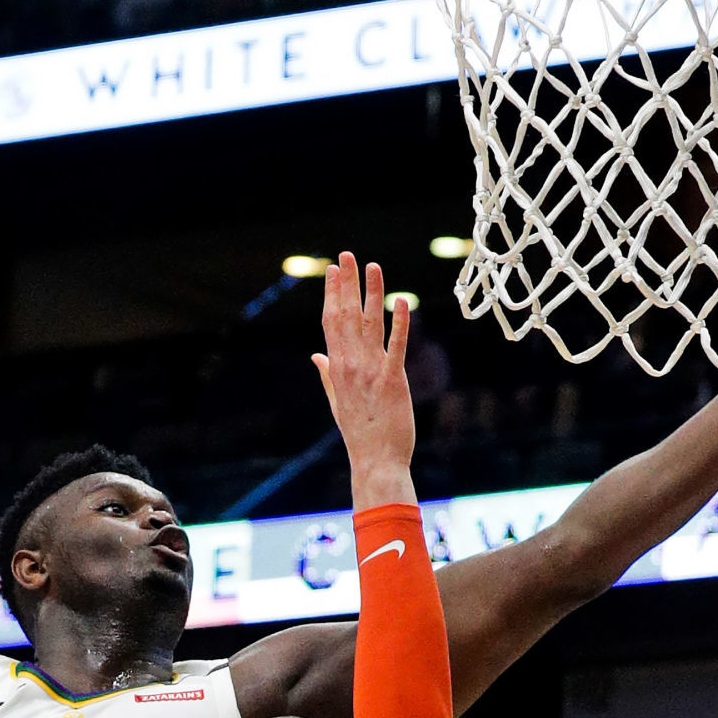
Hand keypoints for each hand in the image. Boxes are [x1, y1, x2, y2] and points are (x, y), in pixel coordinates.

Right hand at [313, 252, 415, 506]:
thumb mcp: (337, 401)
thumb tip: (315, 355)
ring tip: (373, 266)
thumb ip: (327, 374)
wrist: (375, 461)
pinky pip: (396, 346)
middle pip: (347, 316)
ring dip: (371, 293)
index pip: (331, 323)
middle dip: (347, 284)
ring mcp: (370, 372)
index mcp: (337, 368)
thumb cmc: (359, 433)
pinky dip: (399, 323)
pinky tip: (401, 301)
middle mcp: (350, 365)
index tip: (333, 270)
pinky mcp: (392, 381)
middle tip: (347, 255)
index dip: (332, 294)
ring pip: (370, 325)